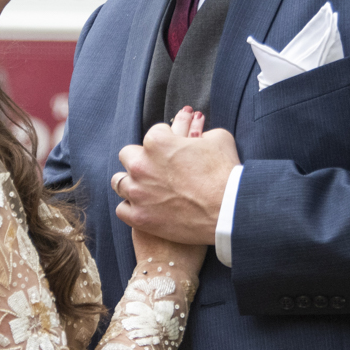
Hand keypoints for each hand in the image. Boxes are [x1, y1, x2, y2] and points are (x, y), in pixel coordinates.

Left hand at [112, 107, 240, 246]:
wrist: (230, 212)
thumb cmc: (226, 174)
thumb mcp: (219, 139)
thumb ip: (202, 132)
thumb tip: (198, 134)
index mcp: (156, 141)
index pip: (152, 134)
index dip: (166, 141)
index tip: (173, 151)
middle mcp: (141, 165)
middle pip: (127, 156)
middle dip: (140, 159)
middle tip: (155, 168)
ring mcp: (138, 193)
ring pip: (119, 182)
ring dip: (132, 183)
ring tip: (145, 188)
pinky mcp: (140, 217)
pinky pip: (122, 209)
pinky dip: (131, 208)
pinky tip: (144, 207)